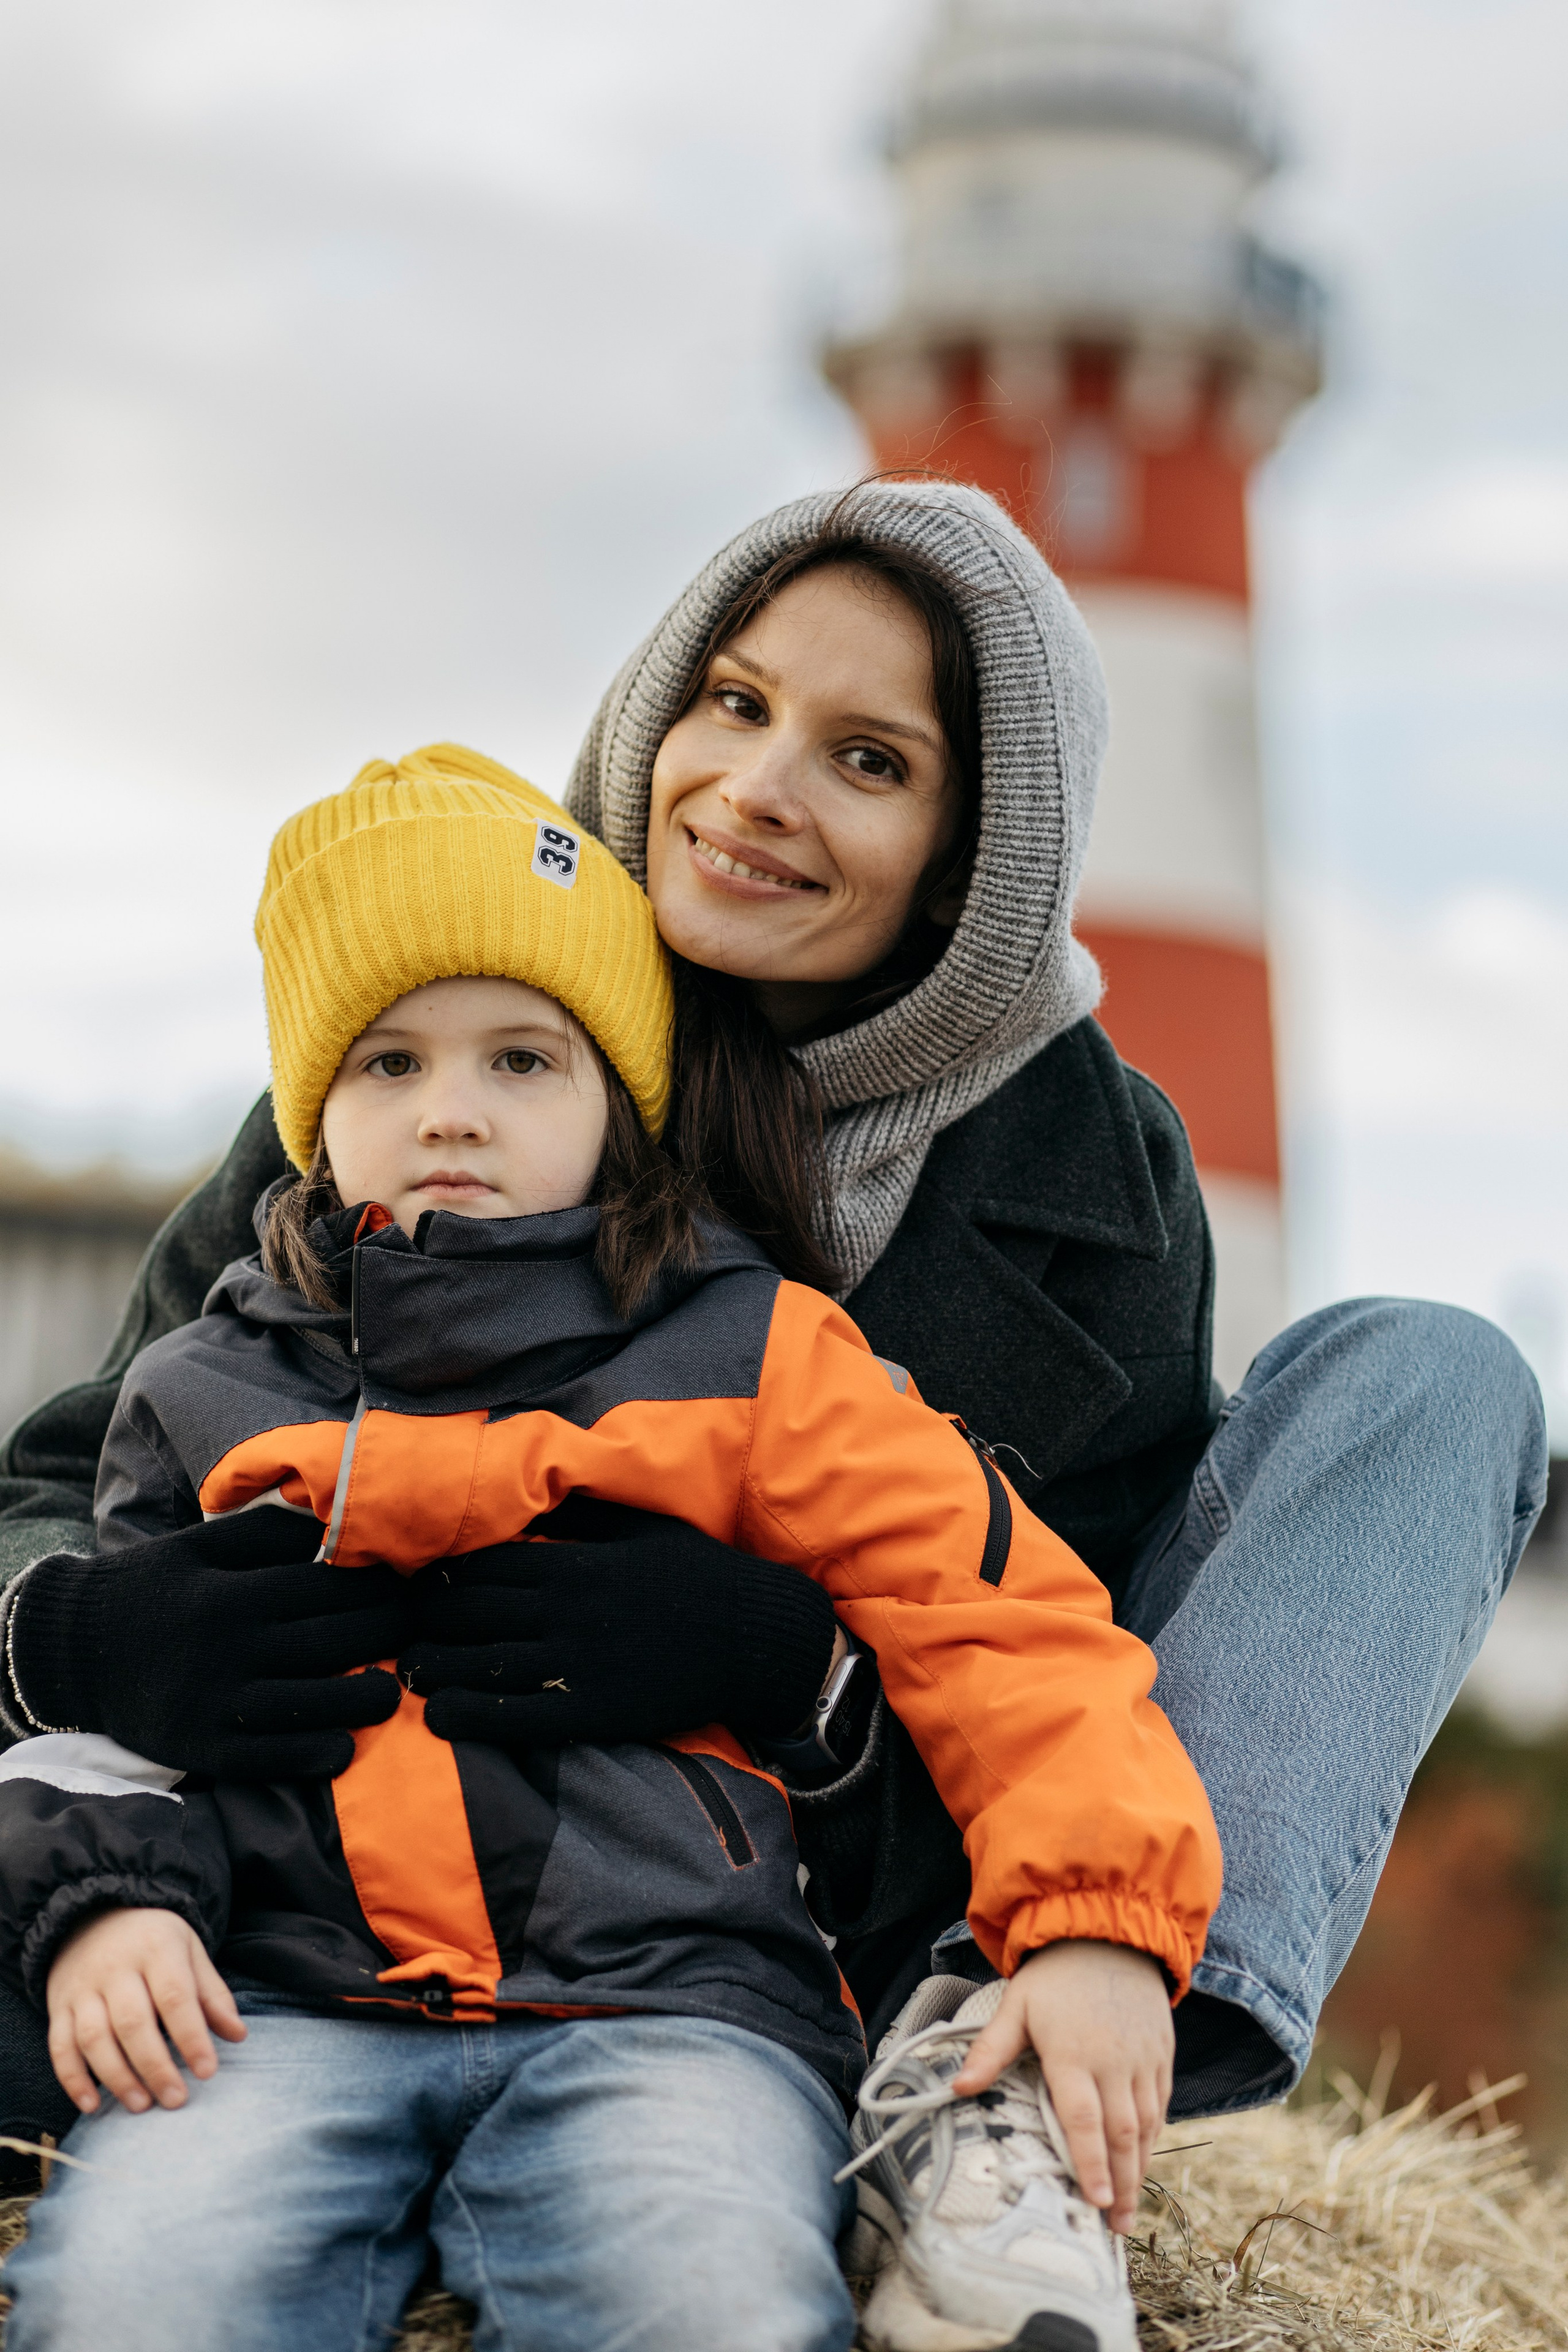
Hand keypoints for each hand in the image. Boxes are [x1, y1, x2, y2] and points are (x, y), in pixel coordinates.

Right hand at [11, 1508, 406, 1779]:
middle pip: (331, 1643)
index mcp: (232, 1594)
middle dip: (387, 1636)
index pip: (327, 1586)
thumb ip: (267, 1532)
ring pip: (312, 1705)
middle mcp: (228, 1648)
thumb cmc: (154, 1589)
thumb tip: (336, 1527)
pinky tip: (345, 1745)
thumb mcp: (200, 1546)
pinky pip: (271, 1758)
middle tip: (417, 1633)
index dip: (380, 1586)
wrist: (73, 1649)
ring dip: (366, 1701)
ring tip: (394, 1691)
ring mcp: (215, 1703)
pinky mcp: (202, 1749)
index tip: (410, 1585)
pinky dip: (314, 1754)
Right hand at [47, 1907, 246, 2115]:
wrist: (95, 1913)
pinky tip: (92, 2104)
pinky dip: (73, 2079)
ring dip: (117, 2077)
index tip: (207, 2071)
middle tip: (176, 2099)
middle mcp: (116, 1967)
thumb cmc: (153, 1940)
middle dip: (155, 2066)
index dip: (192, 2036)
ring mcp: (83, 1987)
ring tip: (142, 2104)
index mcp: (156, 1948)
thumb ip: (212, 1994)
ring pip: (95, 2038)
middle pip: (133, 2023)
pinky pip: (60, 2046)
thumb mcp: (189, 1951)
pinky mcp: (59, 2005)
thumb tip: (238, 2035)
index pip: (175, 1996)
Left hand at [401, 1517, 837, 1748]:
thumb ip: (581, 1517)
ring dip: (432, 1666)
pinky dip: (470, 1715)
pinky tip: (439, 1716)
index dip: (438, 1575)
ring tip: (405, 1670)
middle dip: (426, 1619)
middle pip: (469, 1613)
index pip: (481, 1566)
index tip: (413, 1581)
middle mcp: (565, 1612)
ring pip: (481, 1663)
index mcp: (573, 1564)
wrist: (756, 1636)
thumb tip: (533, 1495)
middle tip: (400, 1626)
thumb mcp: (640, 1528)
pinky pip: (516, 1715)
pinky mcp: (593, 1711)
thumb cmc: (699, 1575)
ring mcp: (577, 1664)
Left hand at [951, 1941, 1172, 2232]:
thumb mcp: (1016, 2004)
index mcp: (1073, 2053)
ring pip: (1145, 2125)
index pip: (1083, 2120)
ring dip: (1139, 2170)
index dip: (1090, 2163)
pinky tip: (1142, 2161)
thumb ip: (991, 2049)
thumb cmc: (1054, 1975)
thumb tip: (957, 2087)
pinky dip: (1152, 2137)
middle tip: (1116, 2228)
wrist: (1108, 1932)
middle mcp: (1113, 2061)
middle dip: (1121, 2185)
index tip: (1094, 2202)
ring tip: (1129, 2210)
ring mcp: (1142, 2059)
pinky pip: (1160, 2104)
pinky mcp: (1161, 2054)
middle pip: (1121, 2134)